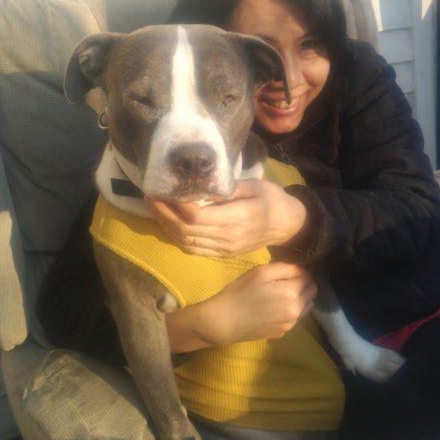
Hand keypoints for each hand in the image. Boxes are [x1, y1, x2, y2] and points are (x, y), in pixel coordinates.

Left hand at [146, 179, 306, 256]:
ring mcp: (225, 249)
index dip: (174, 205)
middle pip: (186, 229)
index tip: (162, 190)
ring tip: (155, 210)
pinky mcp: (223, 254)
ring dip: (167, 227)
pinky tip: (169, 224)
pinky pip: (194, 249)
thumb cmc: (272, 199)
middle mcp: (228, 237)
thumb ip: (226, 189)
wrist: (289, 225)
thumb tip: (199, 188)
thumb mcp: (253, 186)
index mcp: (236, 218)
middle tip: (150, 198)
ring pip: (186, 242)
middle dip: (164, 214)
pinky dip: (177, 238)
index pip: (196, 215)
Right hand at [199, 262, 316, 343]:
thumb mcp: (261, 272)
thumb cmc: (240, 292)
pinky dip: (290, 310)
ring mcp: (290, 324)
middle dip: (303, 284)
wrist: (224, 322)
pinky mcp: (282, 333)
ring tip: (281, 294)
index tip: (288, 271)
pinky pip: (294, 318)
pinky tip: (274, 308)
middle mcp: (296, 311)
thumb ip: (286, 268)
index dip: (299, 271)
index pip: (308, 277)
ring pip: (306, 306)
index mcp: (292, 293)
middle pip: (311, 292)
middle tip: (286, 280)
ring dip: (299, 297)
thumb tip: (301, 270)